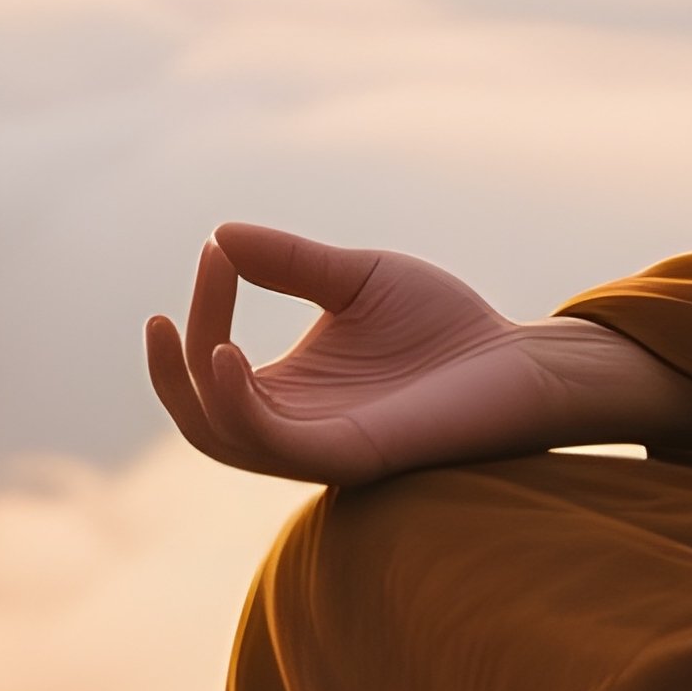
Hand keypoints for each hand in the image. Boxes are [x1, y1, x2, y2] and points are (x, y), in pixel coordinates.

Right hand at [144, 223, 691, 485]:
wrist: (519, 357)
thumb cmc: (443, 325)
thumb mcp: (353, 277)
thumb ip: (290, 262)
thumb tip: (220, 235)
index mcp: (289, 392)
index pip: (210, 367)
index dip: (201, 311)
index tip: (215, 250)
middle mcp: (296, 426)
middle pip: (199, 417)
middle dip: (172, 366)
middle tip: (173, 305)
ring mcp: (322, 446)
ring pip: (225, 441)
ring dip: (195, 389)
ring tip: (203, 335)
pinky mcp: (356, 455)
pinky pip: (276, 447)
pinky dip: (239, 407)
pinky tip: (229, 355)